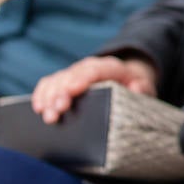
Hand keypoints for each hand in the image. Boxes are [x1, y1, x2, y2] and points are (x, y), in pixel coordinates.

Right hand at [31, 56, 158, 123]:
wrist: (126, 77)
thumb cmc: (135, 85)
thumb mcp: (145, 86)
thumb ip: (144, 87)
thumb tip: (136, 88)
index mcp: (110, 67)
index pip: (94, 70)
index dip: (81, 79)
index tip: (72, 91)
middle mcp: (89, 67)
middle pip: (71, 76)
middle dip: (61, 93)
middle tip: (57, 112)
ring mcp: (74, 73)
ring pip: (57, 80)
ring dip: (49, 97)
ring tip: (47, 116)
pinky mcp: (65, 80)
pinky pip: (48, 83)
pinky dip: (41, 94)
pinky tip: (38, 108)